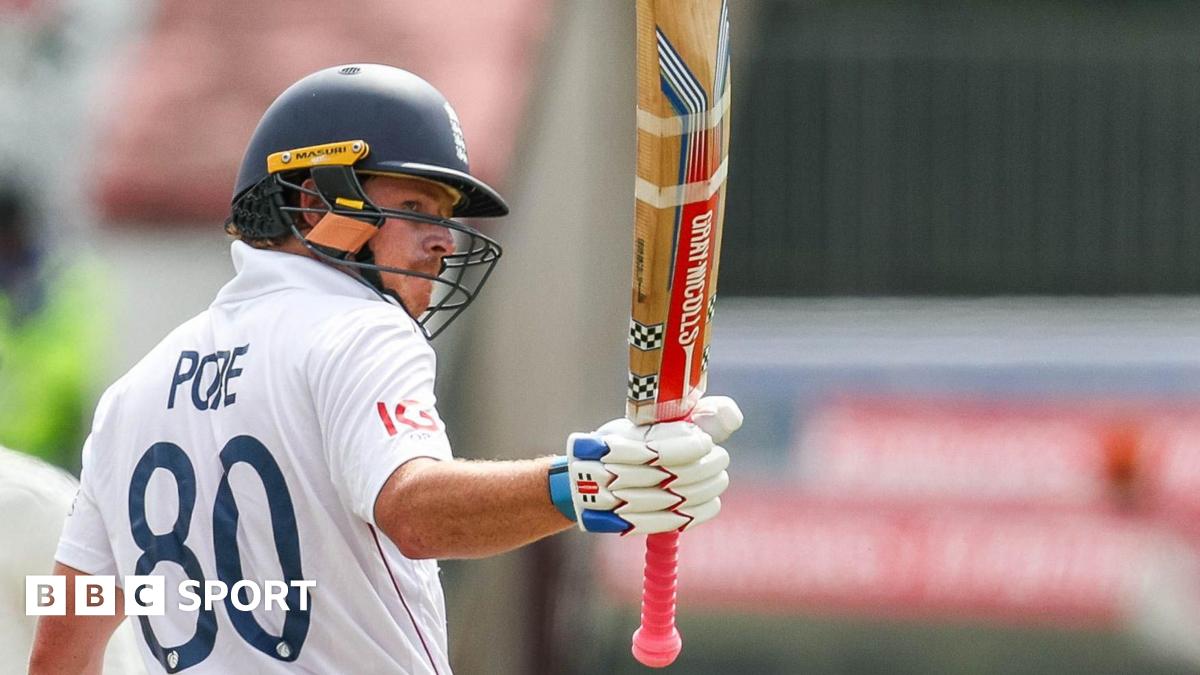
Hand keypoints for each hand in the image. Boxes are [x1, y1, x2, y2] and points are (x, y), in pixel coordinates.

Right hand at [564, 396, 740, 533]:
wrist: (579, 483)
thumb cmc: (618, 445)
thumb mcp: (644, 423)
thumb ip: (686, 417)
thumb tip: (730, 416)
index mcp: (613, 445)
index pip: (660, 451)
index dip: (690, 448)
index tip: (707, 442)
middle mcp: (611, 475)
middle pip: (669, 477)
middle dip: (704, 469)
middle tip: (720, 459)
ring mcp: (617, 503)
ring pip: (672, 501)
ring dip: (705, 490)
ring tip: (719, 478)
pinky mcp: (625, 525)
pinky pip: (666, 523)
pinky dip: (695, 514)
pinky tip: (712, 502)